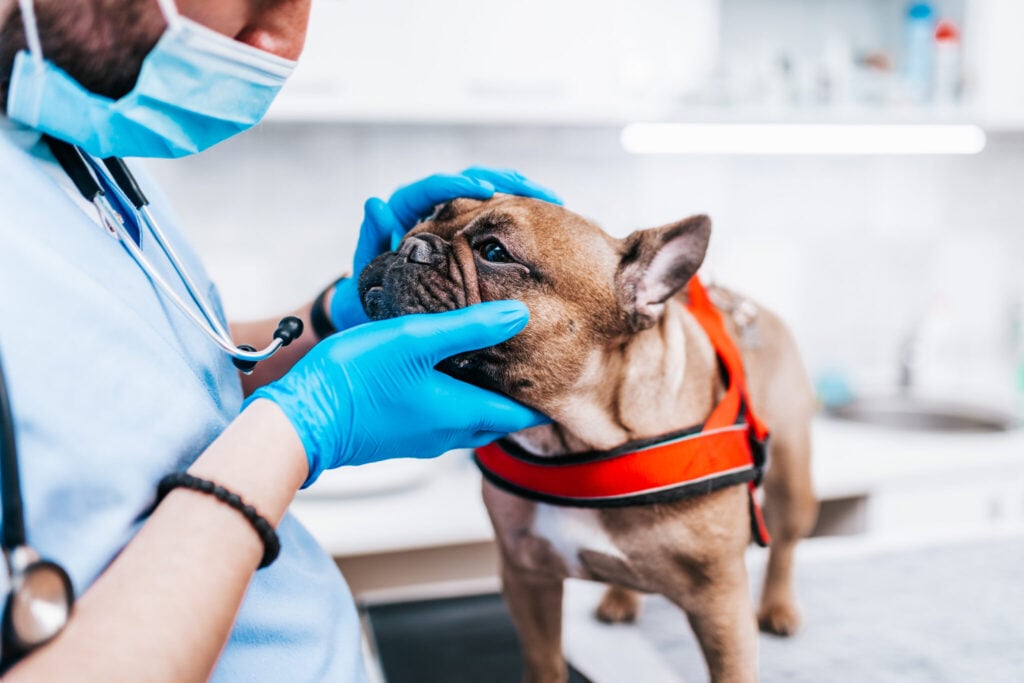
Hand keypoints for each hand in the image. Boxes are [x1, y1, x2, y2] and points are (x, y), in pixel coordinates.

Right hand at [247, 300, 547, 484]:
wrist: (301, 421)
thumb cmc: (357, 379)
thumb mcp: (417, 340)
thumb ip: (471, 327)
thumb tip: (520, 315)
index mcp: (462, 414)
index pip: (520, 416)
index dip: (541, 399)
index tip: (557, 377)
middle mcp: (447, 434)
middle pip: (497, 421)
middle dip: (514, 399)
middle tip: (527, 367)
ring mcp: (420, 438)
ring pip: (468, 420)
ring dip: (483, 398)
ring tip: (489, 364)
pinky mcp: (398, 434)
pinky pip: (440, 419)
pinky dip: (454, 399)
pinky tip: (442, 373)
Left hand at [329, 167, 560, 330]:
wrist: (377, 314)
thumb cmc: (368, 295)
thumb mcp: (369, 269)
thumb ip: (371, 240)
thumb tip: (375, 202)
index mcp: (406, 208)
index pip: (435, 186)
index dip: (459, 184)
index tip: (485, 191)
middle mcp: (433, 207)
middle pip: (472, 178)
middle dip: (505, 180)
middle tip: (538, 191)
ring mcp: (455, 219)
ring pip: (491, 194)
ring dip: (522, 193)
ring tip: (553, 201)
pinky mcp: (470, 235)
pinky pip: (497, 218)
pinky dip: (520, 216)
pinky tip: (549, 221)